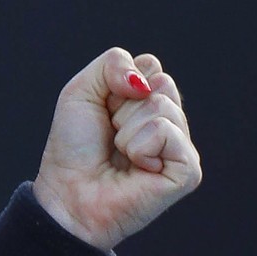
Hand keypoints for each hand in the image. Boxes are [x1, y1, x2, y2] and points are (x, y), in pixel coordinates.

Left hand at [31, 47, 201, 250]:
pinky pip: (166, 133)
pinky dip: (139, 147)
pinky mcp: (188, 170)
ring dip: (127, 129)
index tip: (104, 109)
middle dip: (124, 105)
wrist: (68, 192)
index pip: (151, 65)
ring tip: (121, 153)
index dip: (118, 82)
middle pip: (161, 82)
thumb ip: (112, 63)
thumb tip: (145, 81)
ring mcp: (182, 146)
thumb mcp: (82, 90)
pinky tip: (137, 168)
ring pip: (162, 106)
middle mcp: (171, 122)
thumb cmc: (74, 145)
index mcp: (150, 101)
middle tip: (113, 133)